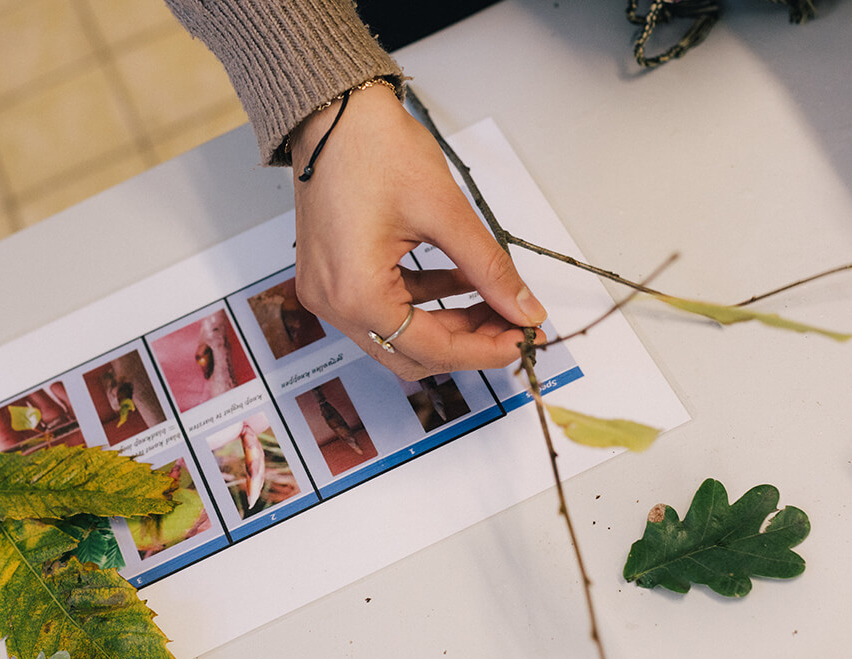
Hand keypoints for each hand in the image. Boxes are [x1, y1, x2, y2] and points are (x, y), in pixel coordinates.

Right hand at [288, 85, 545, 379]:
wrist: (332, 112)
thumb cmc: (374, 148)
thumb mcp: (445, 212)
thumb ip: (489, 269)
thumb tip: (523, 309)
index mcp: (356, 293)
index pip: (431, 348)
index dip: (484, 350)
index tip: (523, 338)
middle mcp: (334, 303)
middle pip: (411, 352)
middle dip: (467, 343)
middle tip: (512, 325)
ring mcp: (327, 292)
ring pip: (398, 335)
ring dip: (447, 324)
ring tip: (493, 302)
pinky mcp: (332, 276)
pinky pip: (383, 308)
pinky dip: (423, 302)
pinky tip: (459, 281)